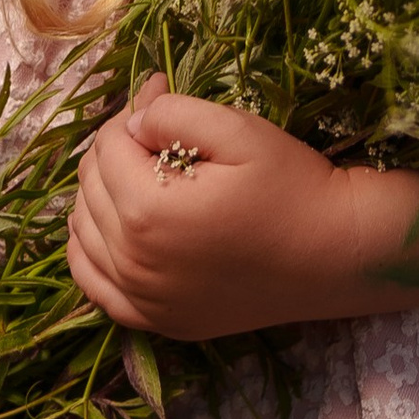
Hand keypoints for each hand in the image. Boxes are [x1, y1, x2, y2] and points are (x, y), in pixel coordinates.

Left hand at [65, 78, 386, 341]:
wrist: (335, 256)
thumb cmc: (291, 187)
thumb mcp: (238, 130)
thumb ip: (172, 113)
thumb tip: (132, 117)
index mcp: (146, 210)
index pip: (106, 146)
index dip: (132, 114)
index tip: (161, 97)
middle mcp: (133, 261)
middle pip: (89, 186)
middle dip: (115, 151)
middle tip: (157, 135)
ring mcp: (142, 299)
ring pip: (83, 231)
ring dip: (100, 196)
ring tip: (141, 175)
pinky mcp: (157, 321)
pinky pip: (94, 284)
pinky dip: (92, 251)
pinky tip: (115, 230)